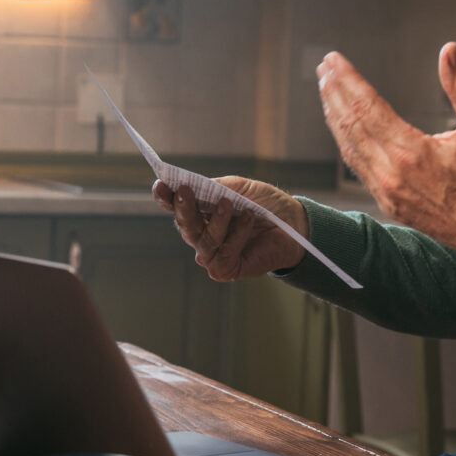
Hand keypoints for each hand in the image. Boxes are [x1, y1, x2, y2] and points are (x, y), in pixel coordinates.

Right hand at [153, 176, 308, 280]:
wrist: (294, 224)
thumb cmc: (265, 204)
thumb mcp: (240, 188)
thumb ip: (217, 187)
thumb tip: (195, 185)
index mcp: (199, 214)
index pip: (175, 207)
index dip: (166, 198)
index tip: (161, 185)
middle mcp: (201, 236)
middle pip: (184, 226)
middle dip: (183, 208)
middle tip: (185, 191)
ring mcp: (212, 255)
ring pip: (204, 241)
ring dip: (216, 221)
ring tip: (229, 203)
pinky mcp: (226, 270)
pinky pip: (224, 254)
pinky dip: (236, 234)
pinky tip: (249, 218)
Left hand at [316, 44, 455, 261]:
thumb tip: (449, 49)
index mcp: (412, 152)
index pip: (367, 107)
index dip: (348, 80)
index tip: (334, 59)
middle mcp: (392, 174)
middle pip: (351, 125)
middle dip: (334, 93)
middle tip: (323, 67)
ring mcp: (387, 193)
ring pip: (350, 148)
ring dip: (335, 117)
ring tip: (326, 90)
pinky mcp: (389, 205)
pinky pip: (359, 169)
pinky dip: (347, 144)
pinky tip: (343, 129)